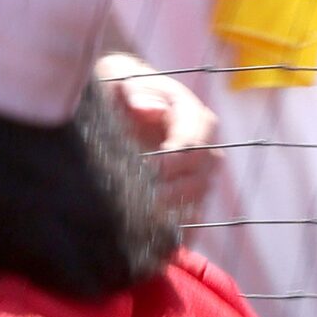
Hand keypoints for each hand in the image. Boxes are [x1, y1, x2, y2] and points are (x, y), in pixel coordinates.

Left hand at [97, 52, 220, 217]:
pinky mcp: (184, 189)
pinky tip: (168, 237)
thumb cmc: (114, 89)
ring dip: (182, 205)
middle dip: (182, 183)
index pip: (195, 134)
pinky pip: (194, 211)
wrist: (111, 104)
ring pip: (202, 190)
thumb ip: (133, 90)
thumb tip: (148, 108)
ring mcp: (194, 166)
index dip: (180, 153)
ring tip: (154, 215)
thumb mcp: (116, 79)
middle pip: (205, 166)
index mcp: (186, 110)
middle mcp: (198, 139)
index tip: (156, 166)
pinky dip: (184, 225)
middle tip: (155, 197)